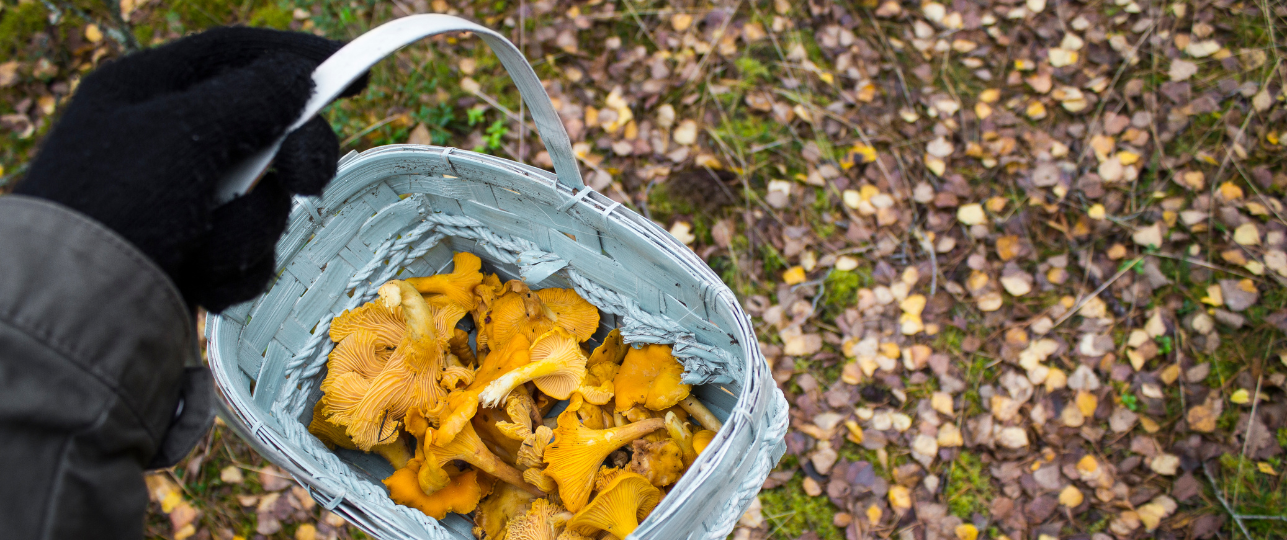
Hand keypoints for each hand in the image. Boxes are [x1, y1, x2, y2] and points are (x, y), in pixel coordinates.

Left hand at [15, 27, 366, 311]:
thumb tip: (298, 78)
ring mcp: (179, 203)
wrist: (73, 315)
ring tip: (206, 249)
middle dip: (295, 158)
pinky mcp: (190, 256)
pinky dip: (234, 268)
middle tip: (312, 180)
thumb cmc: (117, 208)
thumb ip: (250, 99)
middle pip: (264, 130)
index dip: (299, 58)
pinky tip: (199, 278)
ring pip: (263, 200)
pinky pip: (248, 252)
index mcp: (145, 95)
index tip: (357, 72)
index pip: (237, 56)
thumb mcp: (183, 135)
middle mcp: (163, 143)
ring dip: (250, 229)